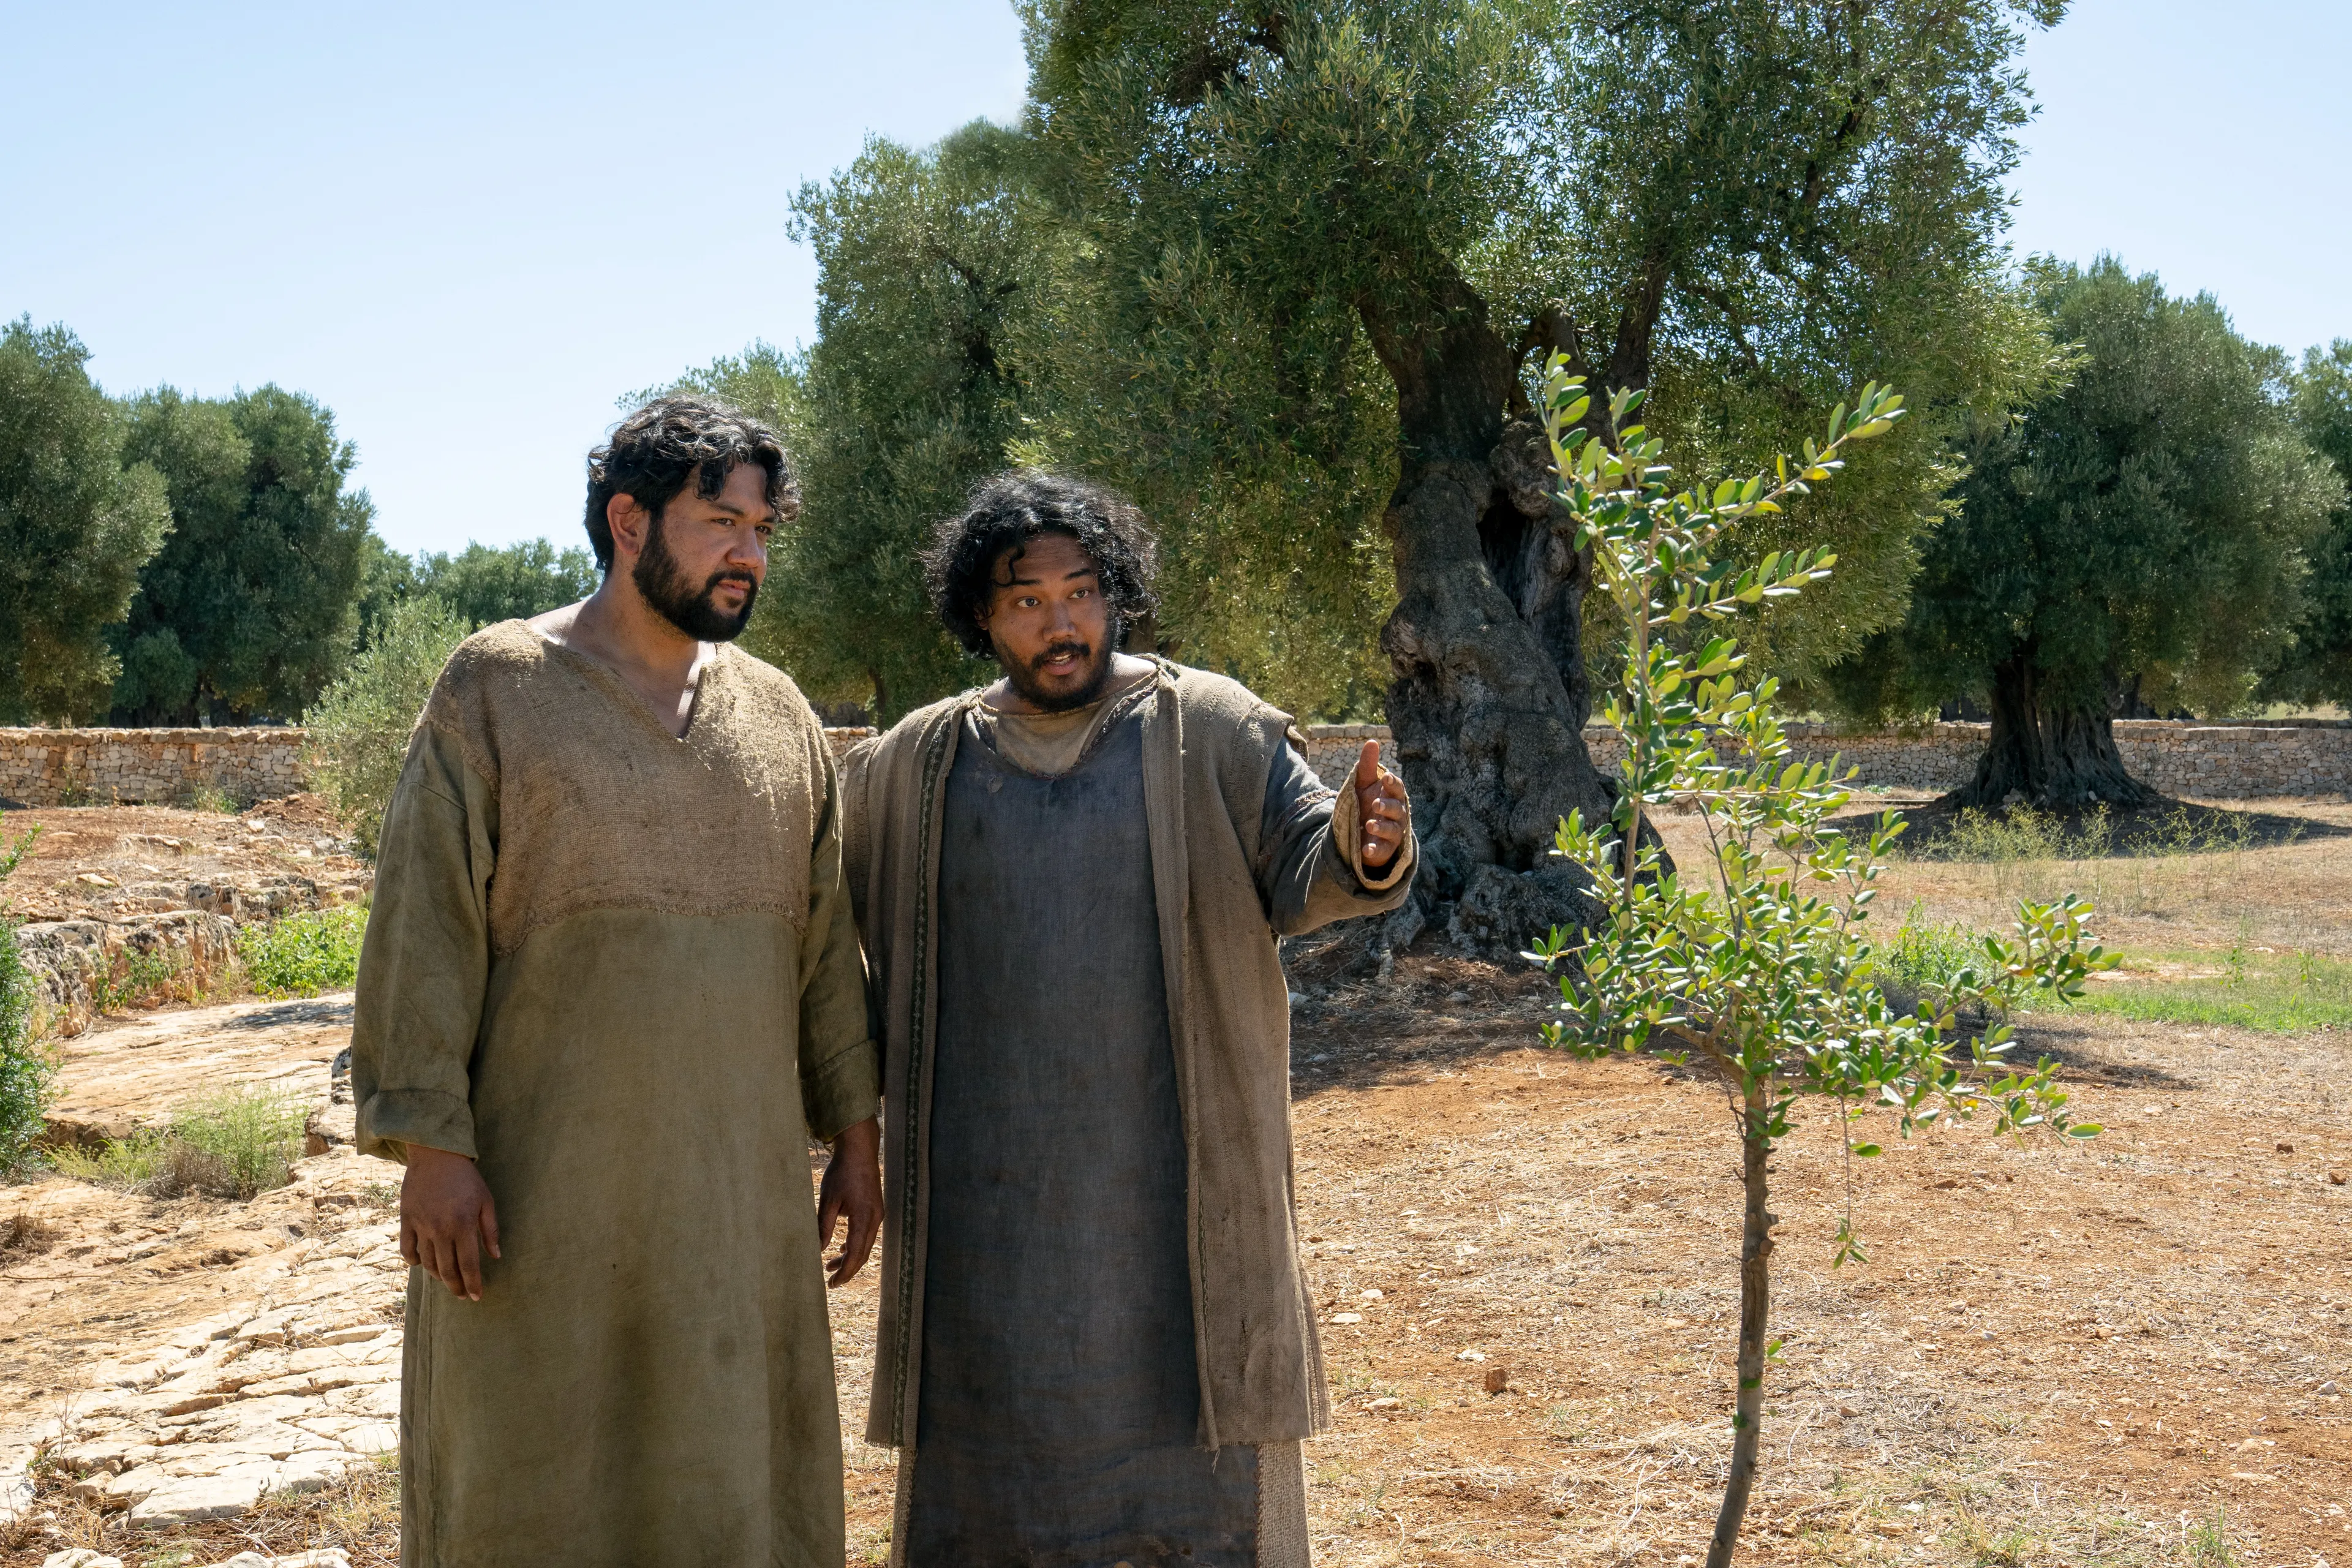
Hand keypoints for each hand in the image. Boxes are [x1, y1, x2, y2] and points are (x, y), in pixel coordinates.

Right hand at [400, 1144, 499, 1300]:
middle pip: (447, 1269)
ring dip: (438, 1276)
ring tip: (447, 1280)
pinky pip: (407, 1250)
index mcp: (463, 1225)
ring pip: (428, 1263)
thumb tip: (496, 1256)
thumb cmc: (466, 1179)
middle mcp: (441, 1229)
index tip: (476, 1297)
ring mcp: (421, 1226)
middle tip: (462, 1295)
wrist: (436, 1157)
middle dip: (456, 1287)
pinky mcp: (406, 1221)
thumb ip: (491, 1230)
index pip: (469, 1264)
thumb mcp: (486, 1201)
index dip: (473, 1283)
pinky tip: (423, 1264)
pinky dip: (414, 1261)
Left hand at [817, 1117, 881, 1286]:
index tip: (832, 1284)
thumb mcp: (828, 1200)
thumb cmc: (842, 1172)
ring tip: (830, 1266)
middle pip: (863, 1253)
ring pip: (865, 1244)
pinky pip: (867, 1233)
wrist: (859, 1150)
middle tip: (830, 1281)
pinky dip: (855, 1244)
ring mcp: (877, 1213)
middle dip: (847, 1269)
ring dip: (849, 1256)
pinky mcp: (875, 1208)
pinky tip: (841, 1248)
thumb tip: (818, 1249)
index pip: (855, 1254)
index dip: (844, 1272)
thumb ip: (824, 1226)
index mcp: (864, 1217)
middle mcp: (875, 1218)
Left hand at [1353, 740, 1409, 869]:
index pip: (1397, 788)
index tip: (1385, 778)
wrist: (1358, 832)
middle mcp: (1396, 814)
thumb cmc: (1365, 804)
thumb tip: (1372, 741)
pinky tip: (1366, 849)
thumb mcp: (1363, 785)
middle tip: (1376, 804)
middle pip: (1397, 809)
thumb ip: (1367, 766)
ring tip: (1369, 824)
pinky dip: (1375, 849)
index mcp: (1392, 796)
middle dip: (1388, 806)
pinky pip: (1382, 850)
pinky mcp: (1384, 849)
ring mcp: (1392, 833)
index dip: (1392, 783)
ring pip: (1392, 830)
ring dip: (1382, 827)